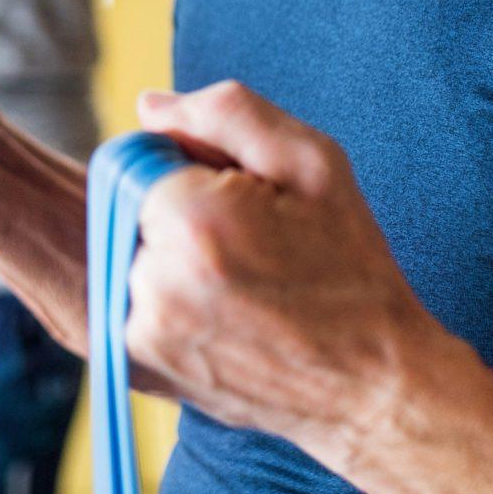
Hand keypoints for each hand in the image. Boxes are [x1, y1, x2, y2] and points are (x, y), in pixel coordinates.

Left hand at [127, 82, 452, 476]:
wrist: (370, 385)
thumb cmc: (350, 266)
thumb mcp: (311, 163)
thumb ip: (224, 113)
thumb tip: (148, 108)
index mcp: (189, 218)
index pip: (139, 154)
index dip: (189, 166)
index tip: (240, 197)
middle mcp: (150, 281)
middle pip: (124, 203)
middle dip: (174, 208)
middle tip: (247, 243)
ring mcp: (137, 333)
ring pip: (123, 251)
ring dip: (165, 253)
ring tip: (239, 281)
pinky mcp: (134, 367)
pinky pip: (123, 296)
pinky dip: (160, 293)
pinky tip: (220, 311)